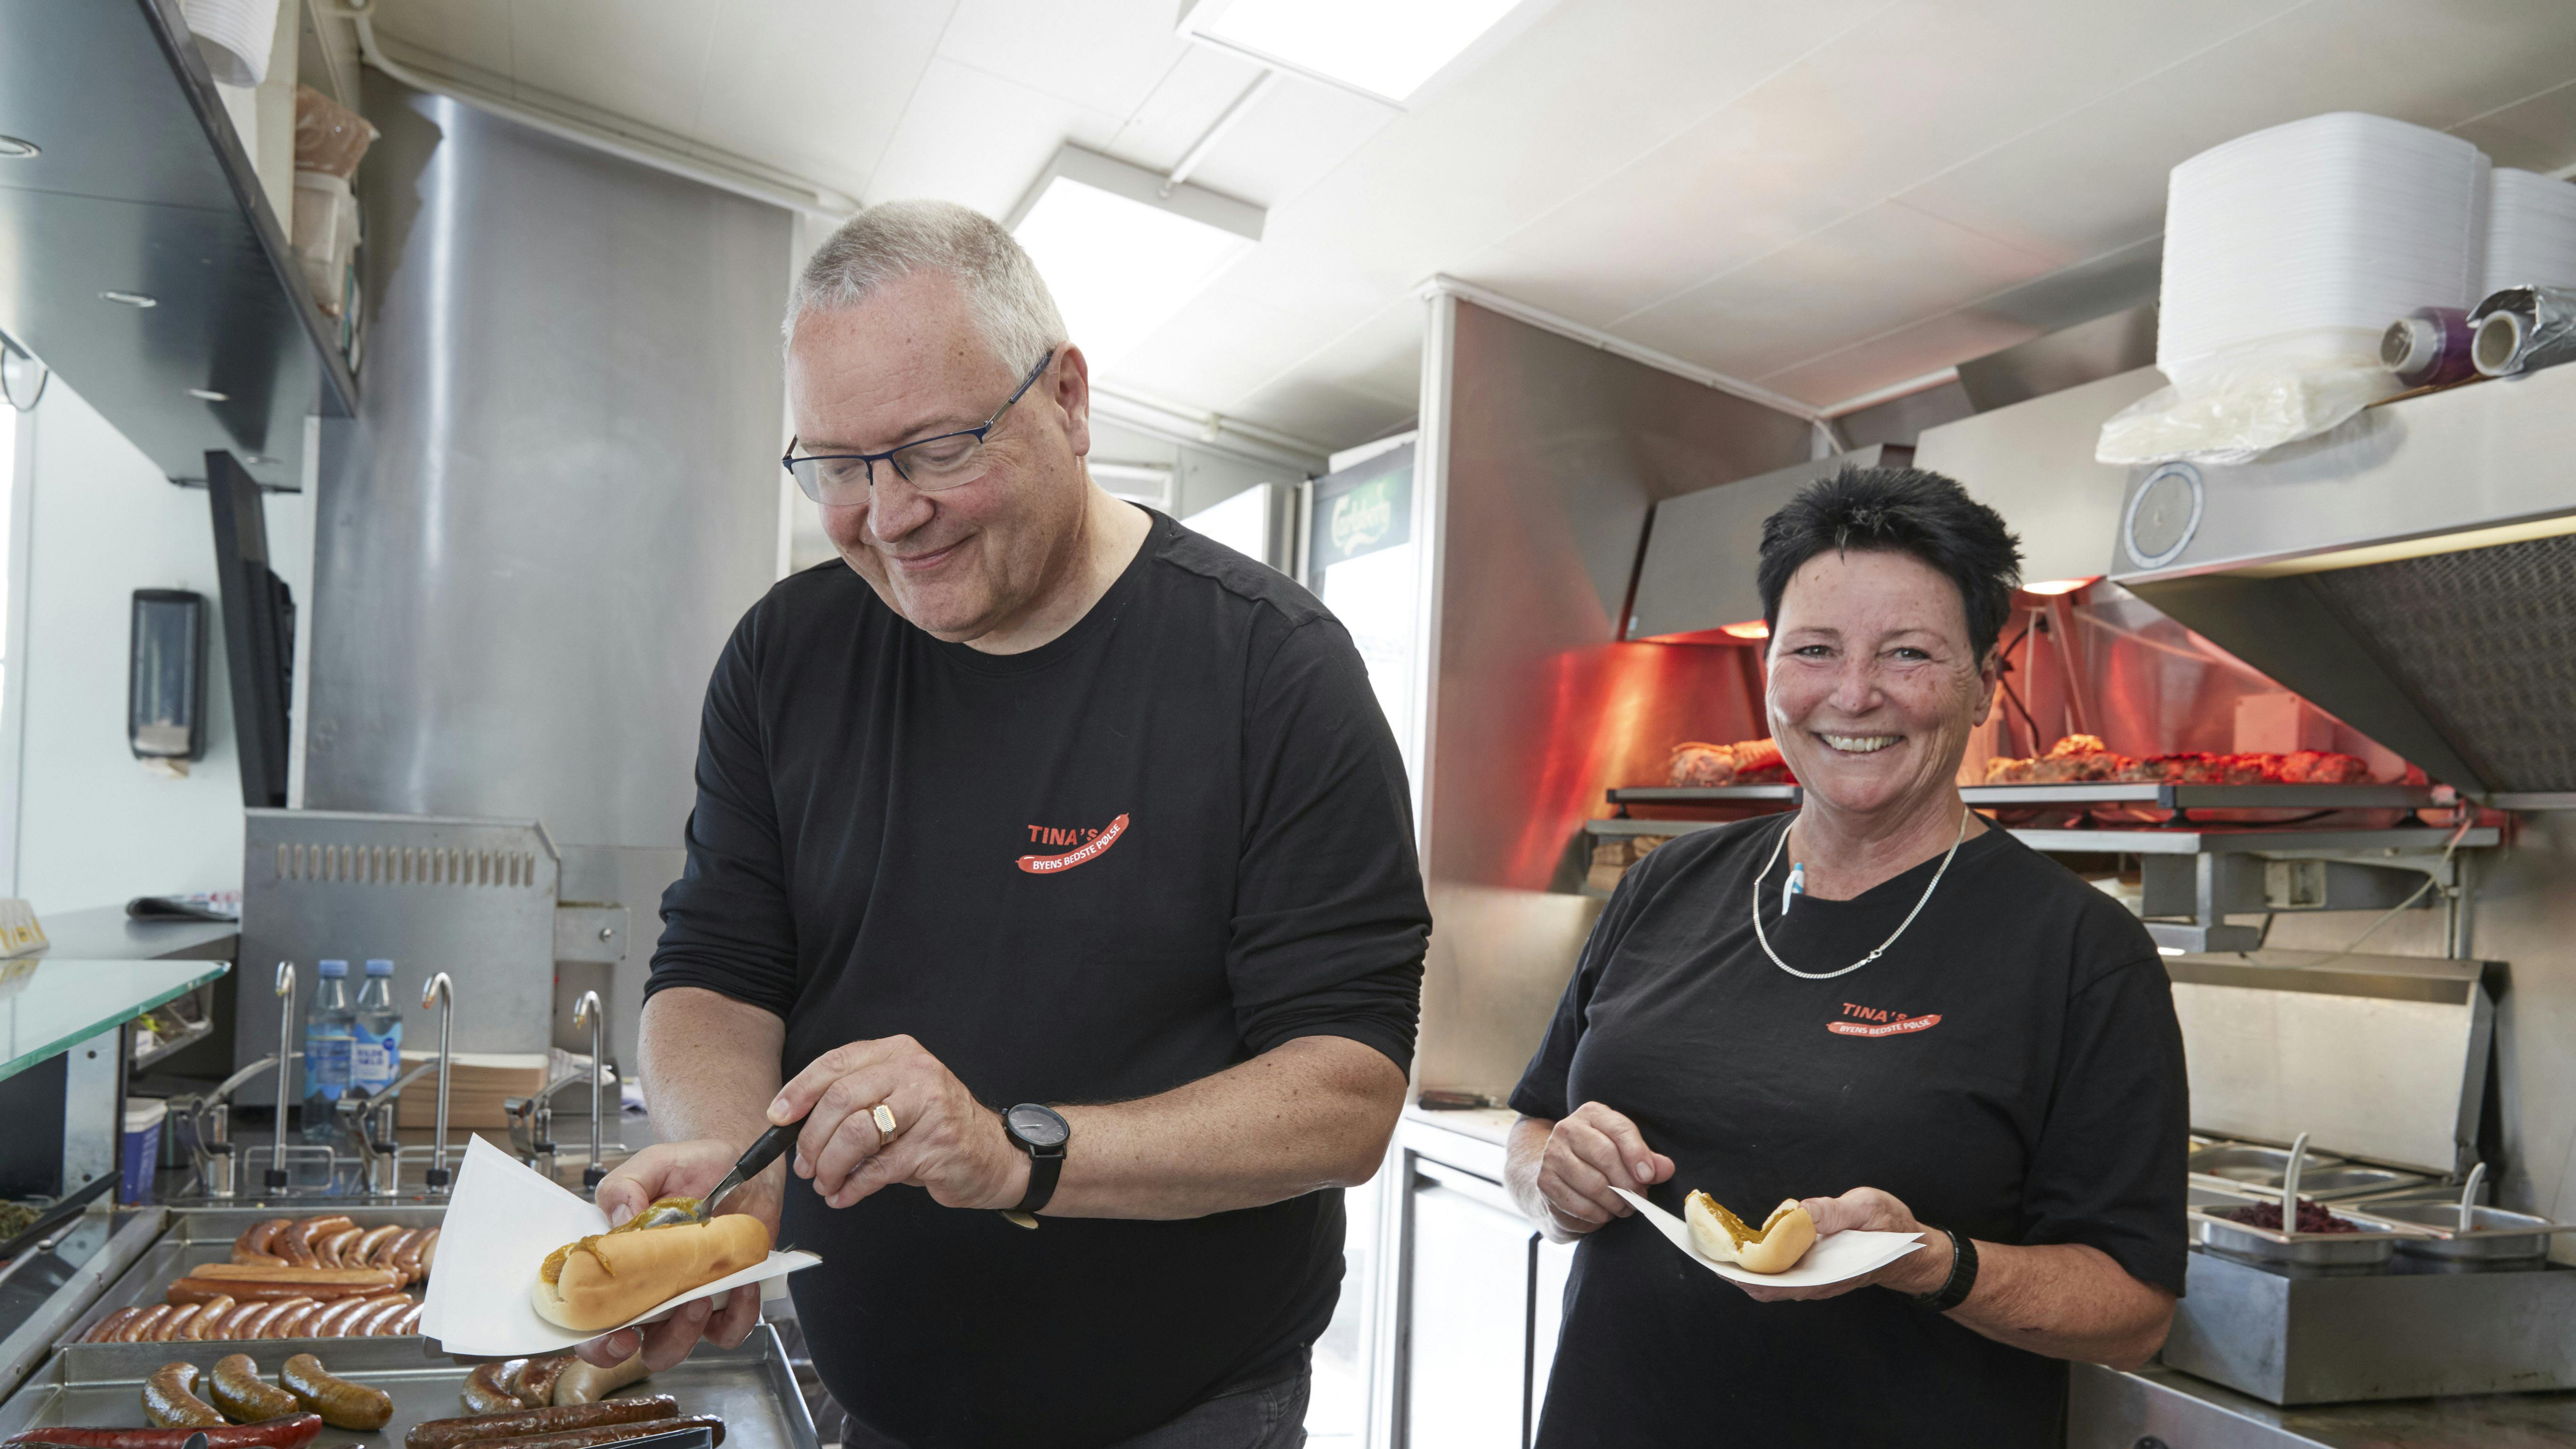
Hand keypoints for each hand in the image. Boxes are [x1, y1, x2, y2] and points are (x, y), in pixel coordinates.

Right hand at [574, 1138, 775, 1369]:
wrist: (737, 1164)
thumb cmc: (688, 1170)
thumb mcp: (652, 1166)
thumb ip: (626, 1186)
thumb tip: (620, 1218)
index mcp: (618, 1269)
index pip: (592, 1321)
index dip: (594, 1342)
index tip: (612, 1336)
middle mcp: (650, 1294)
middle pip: (633, 1347)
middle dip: (632, 1353)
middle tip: (641, 1333)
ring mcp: (688, 1300)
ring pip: (680, 1344)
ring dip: (686, 1332)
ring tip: (699, 1297)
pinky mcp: (727, 1298)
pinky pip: (731, 1326)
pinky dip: (739, 1314)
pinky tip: (743, 1283)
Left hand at [769, 1035, 1027, 1211]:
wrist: (993, 1154)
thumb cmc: (932, 1127)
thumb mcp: (895, 1097)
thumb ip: (855, 1098)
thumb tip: (794, 1123)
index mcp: (898, 1053)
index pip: (836, 1063)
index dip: (800, 1091)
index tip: (778, 1117)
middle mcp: (915, 1072)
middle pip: (841, 1099)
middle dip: (812, 1138)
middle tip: (805, 1165)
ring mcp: (929, 1107)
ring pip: (857, 1135)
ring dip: (830, 1166)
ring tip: (825, 1182)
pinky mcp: (936, 1145)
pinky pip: (878, 1170)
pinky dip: (852, 1188)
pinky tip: (844, 1196)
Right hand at [1532, 1103, 1672, 1236]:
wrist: (1559, 1179)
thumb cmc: (1600, 1164)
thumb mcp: (1626, 1155)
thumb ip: (1648, 1161)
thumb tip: (1666, 1168)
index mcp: (1592, 1114)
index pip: (1619, 1129)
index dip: (1638, 1154)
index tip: (1649, 1177)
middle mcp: (1568, 1129)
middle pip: (1605, 1156)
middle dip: (1628, 1183)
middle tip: (1640, 1197)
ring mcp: (1552, 1154)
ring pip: (1593, 1183)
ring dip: (1615, 1203)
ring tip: (1625, 1207)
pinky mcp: (1545, 1182)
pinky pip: (1580, 1205)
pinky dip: (1598, 1215)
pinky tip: (1604, 1213)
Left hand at [1732, 1186, 1950, 1303]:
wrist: (1912, 1248)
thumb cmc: (1891, 1228)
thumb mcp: (1867, 1210)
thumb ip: (1835, 1212)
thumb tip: (1801, 1210)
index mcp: (1825, 1275)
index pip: (1773, 1285)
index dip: (1742, 1275)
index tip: (1714, 1260)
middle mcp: (1814, 1283)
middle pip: (1762, 1285)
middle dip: (1731, 1268)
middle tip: (1702, 1244)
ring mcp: (1811, 1277)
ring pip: (1766, 1279)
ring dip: (1740, 1263)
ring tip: (1712, 1239)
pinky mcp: (1810, 1267)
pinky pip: (1776, 1269)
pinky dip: (1756, 1257)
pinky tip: (1741, 1238)